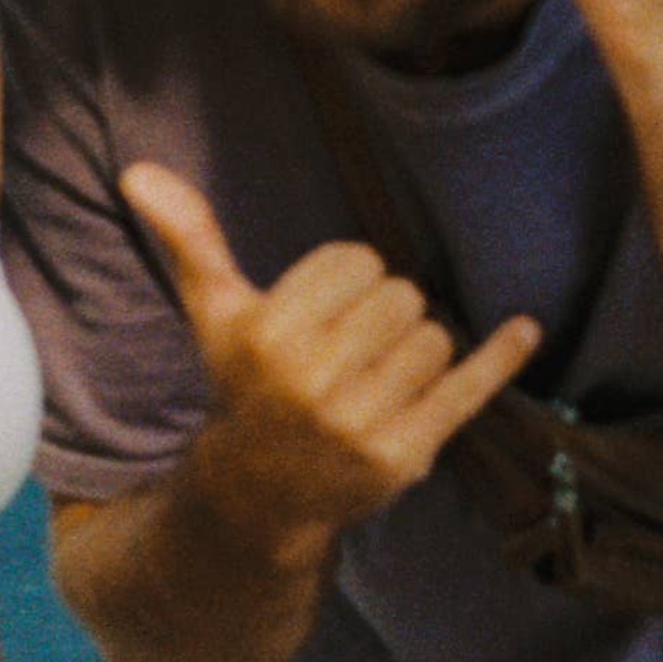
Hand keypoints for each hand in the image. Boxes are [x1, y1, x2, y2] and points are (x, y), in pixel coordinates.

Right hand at [124, 163, 538, 557]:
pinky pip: (468, 391)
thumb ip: (188, 237)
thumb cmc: (242, 381)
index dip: (347, 275)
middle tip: (354, 344)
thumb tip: (138, 169)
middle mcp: (310, 381)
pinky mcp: (405, 456)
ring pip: (433, 337)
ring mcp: (360, 424)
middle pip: (400, 296)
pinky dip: (500, 357)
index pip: (356, 261)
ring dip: (417, 346)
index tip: (325, 306)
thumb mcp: (213, 310)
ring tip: (379, 372)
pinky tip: (524, 328)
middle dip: (384, 311)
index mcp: (266, 335)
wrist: (258, 492)